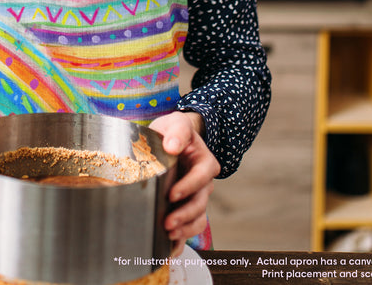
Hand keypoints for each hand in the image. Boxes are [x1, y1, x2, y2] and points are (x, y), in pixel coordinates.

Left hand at [149, 111, 219, 255]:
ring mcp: (196, 196)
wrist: (172, 140)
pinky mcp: (187, 206)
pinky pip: (191, 226)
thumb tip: (174, 146)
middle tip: (167, 223)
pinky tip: (171, 248)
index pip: (201, 176)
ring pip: (198, 218)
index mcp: (205, 162)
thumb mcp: (176, 123)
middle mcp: (204, 182)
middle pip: (200, 202)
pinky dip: (183, 239)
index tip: (171, 194)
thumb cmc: (174, 131)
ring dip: (185, 229)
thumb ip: (177, 131)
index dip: (188, 186)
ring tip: (168, 235)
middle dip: (185, 215)